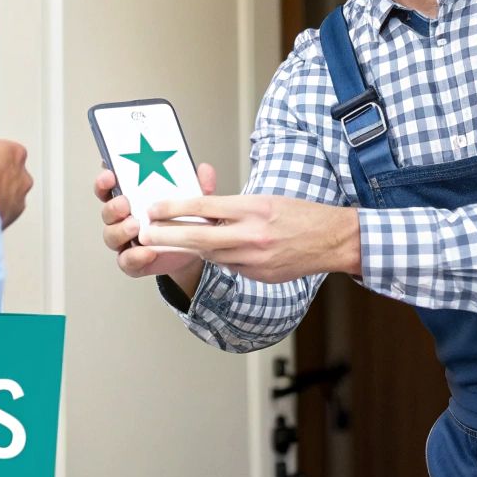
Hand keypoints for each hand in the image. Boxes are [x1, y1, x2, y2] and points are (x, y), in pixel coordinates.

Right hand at [94, 163, 216, 283]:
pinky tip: (147, 252)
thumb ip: (198, 185)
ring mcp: (126, 241)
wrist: (194, 250)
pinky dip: (134, 257)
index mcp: (131, 197)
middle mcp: (124, 218)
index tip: (110, 174)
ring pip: (111, 235)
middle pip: (107, 211)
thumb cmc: (185, 219)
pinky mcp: (134, 261)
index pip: (110, 186)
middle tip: (125, 203)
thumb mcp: (193, 200)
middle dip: (113, 206)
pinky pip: (126, 261)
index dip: (105, 180)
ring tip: (136, 226)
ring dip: (121, 230)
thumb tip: (205, 170)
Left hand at [137, 193, 359, 284]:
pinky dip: (220, 258)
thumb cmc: (298, 213)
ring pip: (212, 254)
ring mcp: (256, 259)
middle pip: (200, 237)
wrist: (332, 239)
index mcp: (252, 209)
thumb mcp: (264, 200)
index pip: (205, 207)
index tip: (153, 209)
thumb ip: (232, 208)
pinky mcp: (260, 275)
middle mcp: (252, 235)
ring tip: (170, 242)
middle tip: (144, 234)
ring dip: (191, 249)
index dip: (174, 208)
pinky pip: (230, 266)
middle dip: (168, 237)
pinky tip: (217, 251)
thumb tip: (202, 213)